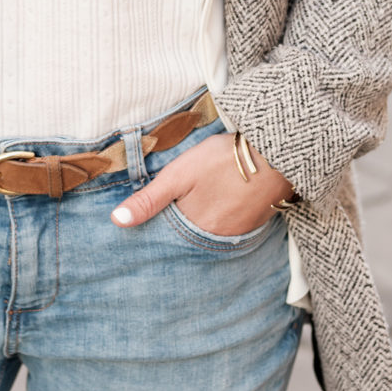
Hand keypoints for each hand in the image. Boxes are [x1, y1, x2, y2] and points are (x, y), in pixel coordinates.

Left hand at [110, 132, 293, 236]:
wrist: (274, 152)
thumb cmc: (224, 159)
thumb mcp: (179, 174)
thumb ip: (149, 199)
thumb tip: (117, 221)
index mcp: (196, 229)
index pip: (169, 237)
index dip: (160, 225)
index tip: (154, 217)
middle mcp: (218, 238)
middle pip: (191, 235)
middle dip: (182, 225)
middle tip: (181, 204)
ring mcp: (239, 231)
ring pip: (211, 231)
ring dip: (203, 220)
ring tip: (201, 200)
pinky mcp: (255, 221)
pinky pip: (231, 226)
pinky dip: (223, 215)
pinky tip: (222, 198)